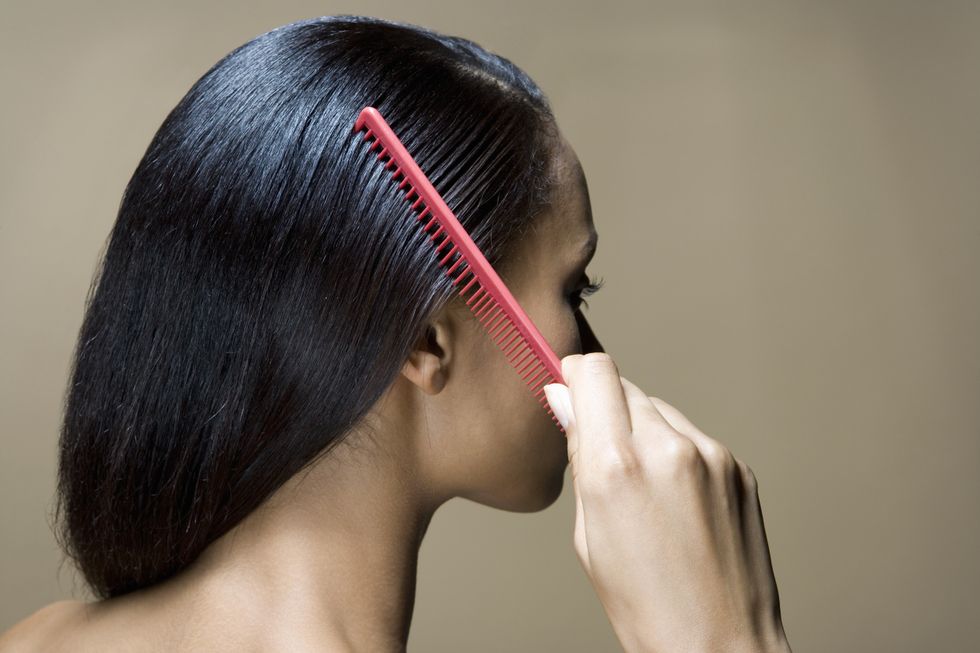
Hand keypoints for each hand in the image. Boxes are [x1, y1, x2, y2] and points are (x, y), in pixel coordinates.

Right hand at [543, 353, 791, 652]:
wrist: (719, 645)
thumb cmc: (645, 605)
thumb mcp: (587, 533)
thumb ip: (579, 455)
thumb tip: (564, 402)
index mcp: (616, 465)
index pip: (594, 372)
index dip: (575, 376)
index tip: (568, 388)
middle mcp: (667, 448)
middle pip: (625, 388)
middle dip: (607, 410)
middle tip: (603, 457)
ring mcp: (711, 454)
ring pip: (661, 411)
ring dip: (644, 432)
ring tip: (645, 492)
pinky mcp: (738, 467)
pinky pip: (693, 438)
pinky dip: (677, 455)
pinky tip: (677, 503)